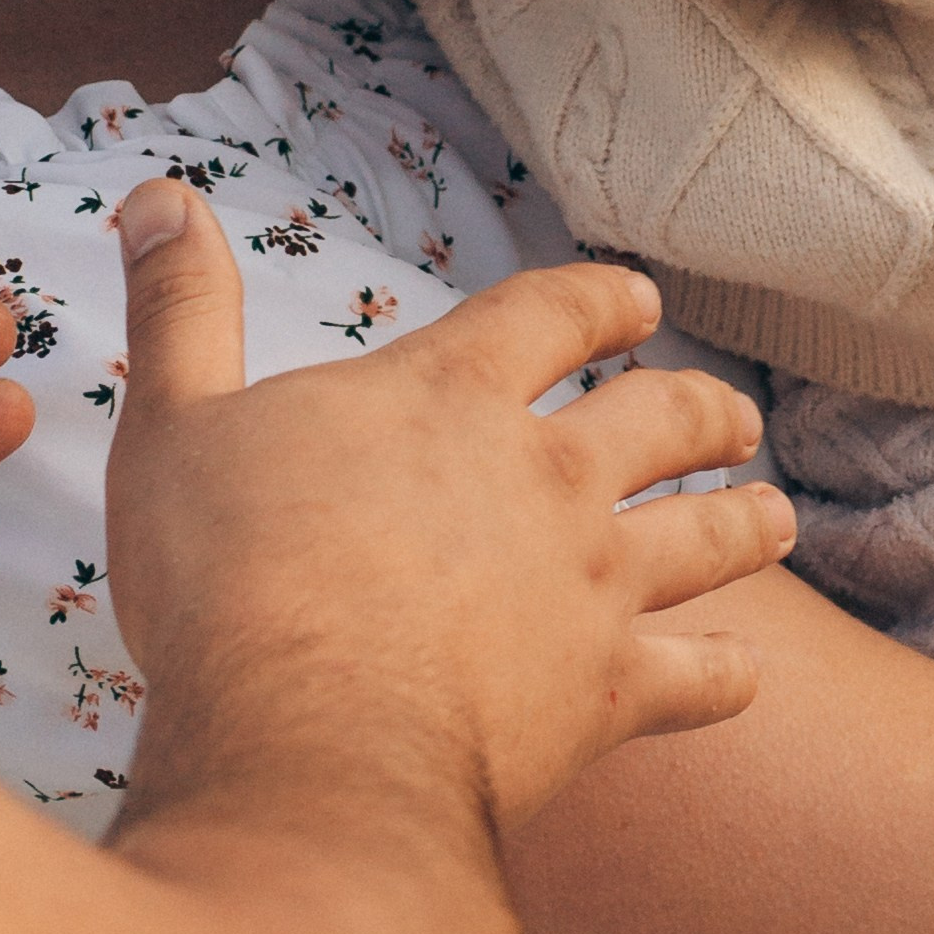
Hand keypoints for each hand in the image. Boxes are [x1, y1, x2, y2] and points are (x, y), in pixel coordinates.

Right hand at [103, 185, 790, 837]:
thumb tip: (160, 192)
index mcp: (449, 395)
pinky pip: (702, 680)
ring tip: (774, 515)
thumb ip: (181, 306)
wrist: (310, 741)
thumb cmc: (230, 581)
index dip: (599, 299)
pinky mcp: (610, 693)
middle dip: (702, 407)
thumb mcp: (177, 421)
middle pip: (659, 418)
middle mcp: (546, 477)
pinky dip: (728, 674)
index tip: (637, 297)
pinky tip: (743, 672)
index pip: (550, 314)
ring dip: (746, 521)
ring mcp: (591, 586)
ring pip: (706, 537)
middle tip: (733, 412)